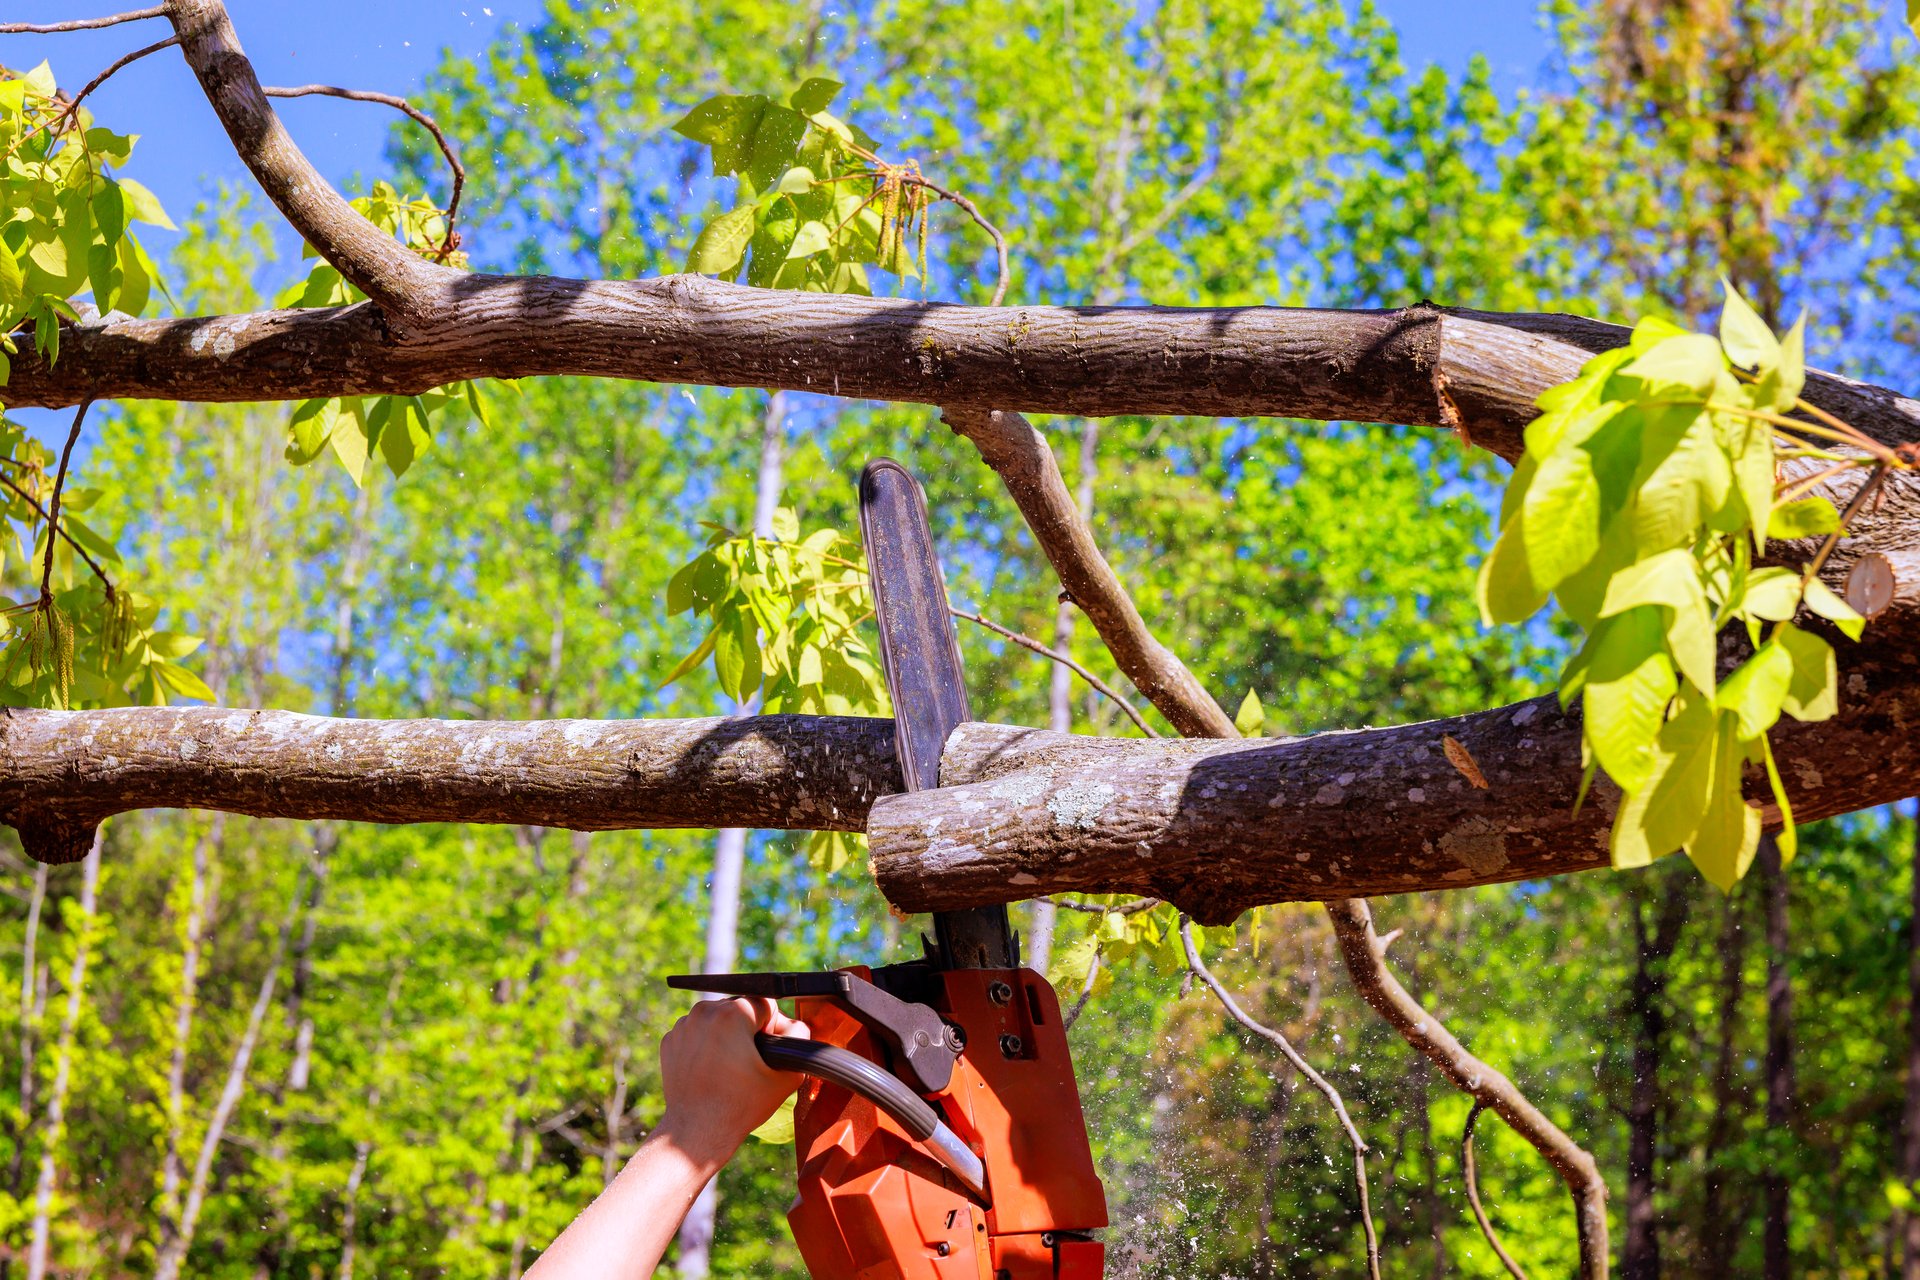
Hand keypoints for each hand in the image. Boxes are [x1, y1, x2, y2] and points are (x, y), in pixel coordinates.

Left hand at [655, 997, 808, 1168]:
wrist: (698, 1130)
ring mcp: (683, 1026)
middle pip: (740, 1009)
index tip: (767, 1053)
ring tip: (729, 1067)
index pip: (766, 1005)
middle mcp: (704, 1011)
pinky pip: (696, 1032)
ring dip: (726, 1035)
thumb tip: (793, 1025)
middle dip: (748, 1030)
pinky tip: (710, 1069)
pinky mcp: (670, 1041)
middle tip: (749, 1063)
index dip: (774, 1029)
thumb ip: (800, 1040)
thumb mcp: (787, 1074)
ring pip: (716, 1019)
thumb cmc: (741, 1105)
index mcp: (732, 1013)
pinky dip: (705, 1045)